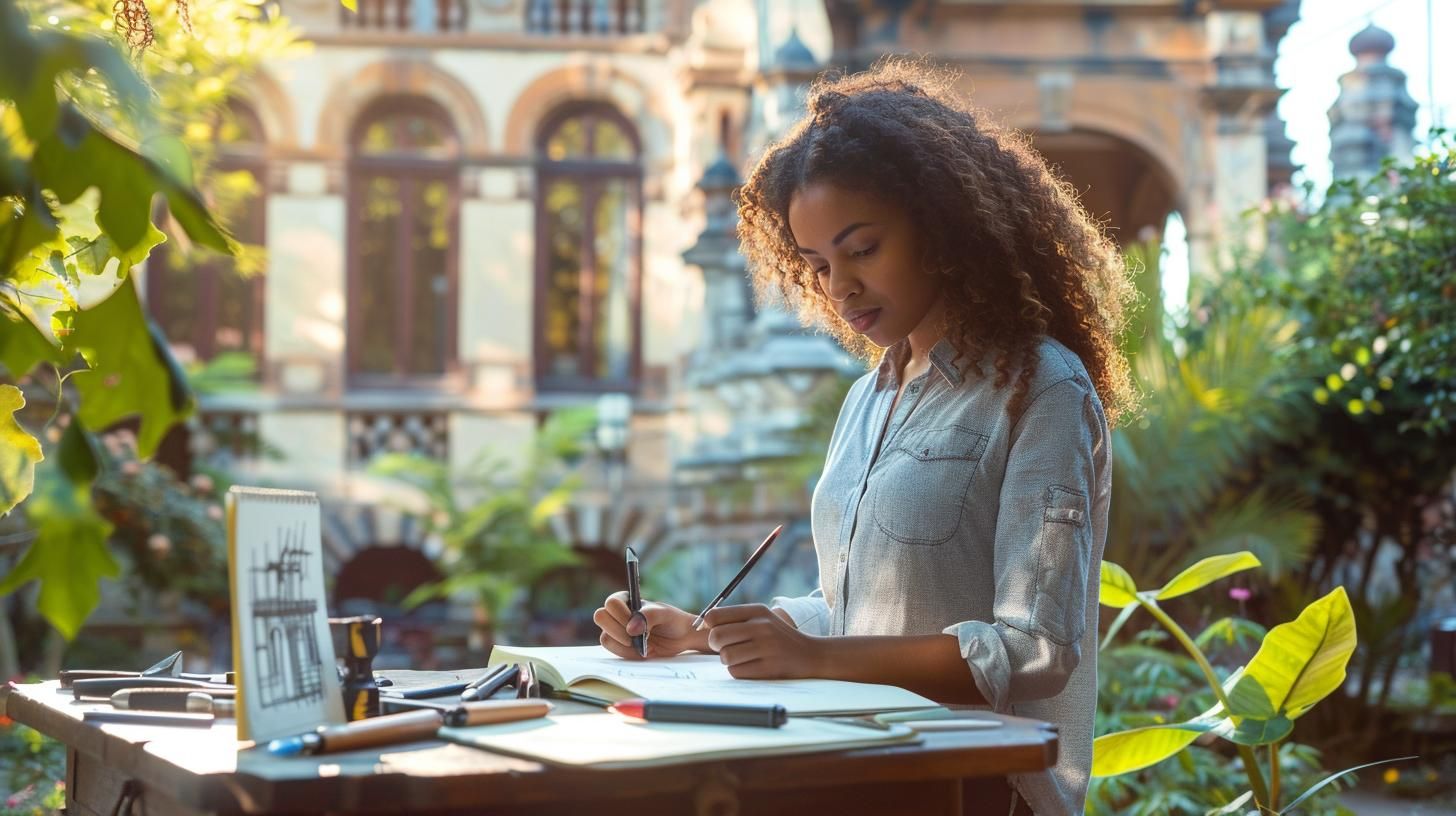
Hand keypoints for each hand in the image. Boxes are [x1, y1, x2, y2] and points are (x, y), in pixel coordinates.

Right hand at [594, 592, 708, 659]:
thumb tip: (630, 628)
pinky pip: (613, 651)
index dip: (622, 615)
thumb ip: (649, 616)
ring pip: (605, 637)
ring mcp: (616, 630)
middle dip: (619, 631)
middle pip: (600, 617)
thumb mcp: (665, 614)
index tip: (640, 624)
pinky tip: (643, 651)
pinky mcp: (619, 645)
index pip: (611, 603)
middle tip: (638, 637)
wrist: (681, 638)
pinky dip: (628, 653)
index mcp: (627, 599)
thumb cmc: (673, 621)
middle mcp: (618, 613)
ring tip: (644, 644)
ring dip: (625, 645)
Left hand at [703, 604, 823, 678]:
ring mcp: (766, 648)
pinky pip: (736, 672)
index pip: (715, 615)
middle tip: (725, 648)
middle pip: (716, 637)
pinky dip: (740, 671)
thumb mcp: (762, 618)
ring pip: (725, 656)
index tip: (716, 633)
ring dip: (728, 660)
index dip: (709, 627)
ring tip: (742, 657)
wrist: (811, 655)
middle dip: (715, 645)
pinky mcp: (769, 668)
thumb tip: (702, 623)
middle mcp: (762, 626)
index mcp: (757, 611)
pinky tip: (752, 667)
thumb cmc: (778, 637)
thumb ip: (735, 618)